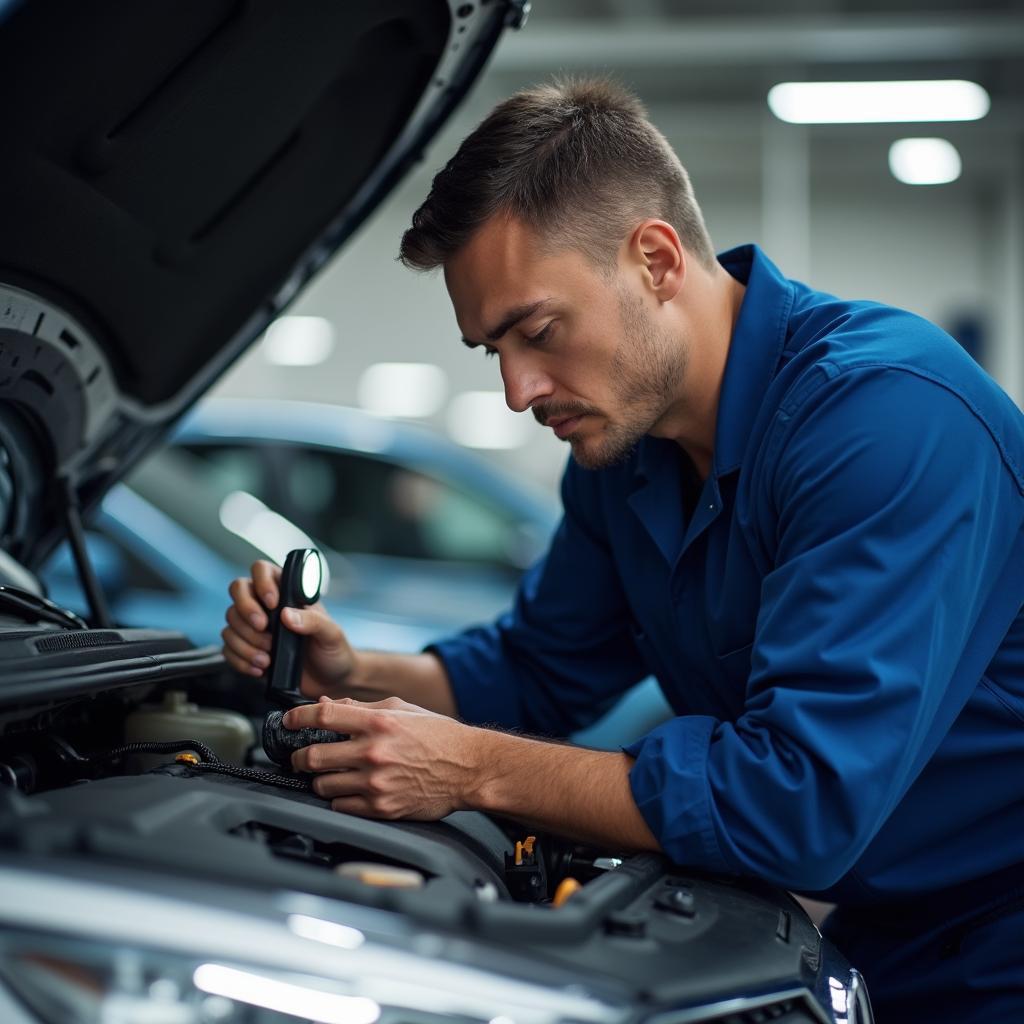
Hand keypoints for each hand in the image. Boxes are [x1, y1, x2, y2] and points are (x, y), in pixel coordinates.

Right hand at [222, 560, 355, 698]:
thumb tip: (287, 615)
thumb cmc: (333, 651)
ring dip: (246, 642)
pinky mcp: (247, 650)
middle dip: (246, 611)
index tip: (273, 603)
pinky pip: (228, 648)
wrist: (329, 682)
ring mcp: (255, 628)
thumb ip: (314, 621)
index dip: (262, 582)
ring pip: (231, 622)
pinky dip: (240, 659)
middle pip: (238, 591)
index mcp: (288, 593)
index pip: (262, 570)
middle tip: (264, 628)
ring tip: (267, 658)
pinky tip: (260, 668)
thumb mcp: (331, 634)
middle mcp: (267, 606)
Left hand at [286, 696, 482, 819]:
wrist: (469, 768)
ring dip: (320, 779)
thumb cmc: (438, 736)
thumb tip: (328, 706)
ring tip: (329, 773)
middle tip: (302, 756)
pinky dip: (338, 798)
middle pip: (314, 756)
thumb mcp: (403, 709)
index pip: (323, 717)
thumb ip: (362, 707)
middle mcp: (373, 752)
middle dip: (300, 756)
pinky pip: (340, 806)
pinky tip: (347, 789)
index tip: (288, 721)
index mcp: (378, 723)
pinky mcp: (381, 807)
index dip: (297, 718)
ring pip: (323, 785)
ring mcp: (376, 783)